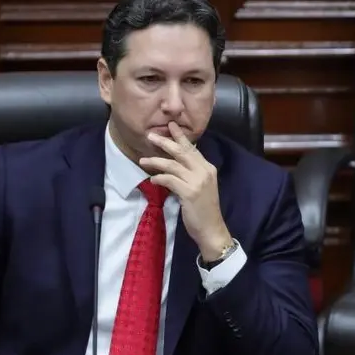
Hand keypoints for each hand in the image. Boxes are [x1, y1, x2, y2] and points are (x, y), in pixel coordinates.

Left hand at [140, 122, 232, 259]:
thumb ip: (191, 174)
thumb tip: (174, 165)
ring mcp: (197, 182)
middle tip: (151, 136)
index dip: (181, 137)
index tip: (171, 125)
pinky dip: (159, 178)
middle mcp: (204, 172)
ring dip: (156, 161)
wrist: (211, 229)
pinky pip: (170, 180)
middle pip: (182, 152)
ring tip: (143, 160)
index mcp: (208, 168)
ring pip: (173, 165)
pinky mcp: (189, 192)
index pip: (192, 149)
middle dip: (165, 142)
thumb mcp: (201, 188)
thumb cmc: (204, 210)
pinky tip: (152, 180)